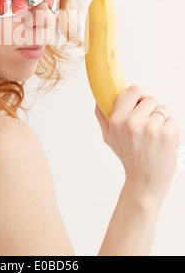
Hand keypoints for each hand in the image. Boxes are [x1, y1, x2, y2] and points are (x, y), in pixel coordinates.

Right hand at [95, 85, 178, 204]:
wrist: (145, 181)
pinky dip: (170, 129)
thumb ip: (103, 116)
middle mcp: (133, 123)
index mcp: (117, 121)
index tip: (139, 104)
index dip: (138, 96)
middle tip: (146, 128)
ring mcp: (151, 128)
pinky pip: (172, 120)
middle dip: (150, 111)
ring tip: (154, 137)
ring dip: (161, 120)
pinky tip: (162, 141)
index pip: (133, 90)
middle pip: (150, 99)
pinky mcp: (168, 133)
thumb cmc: (128, 157)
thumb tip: (99, 98)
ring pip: (163, 109)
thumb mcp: (110, 137)